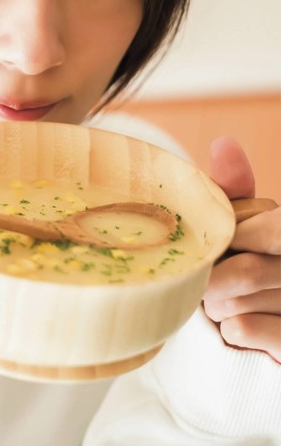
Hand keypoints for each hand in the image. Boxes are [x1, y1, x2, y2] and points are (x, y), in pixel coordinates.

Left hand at [203, 137, 280, 362]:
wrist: (265, 335)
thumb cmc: (252, 267)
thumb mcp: (246, 225)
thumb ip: (235, 191)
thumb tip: (224, 143)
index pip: (270, 230)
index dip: (235, 239)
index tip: (220, 246)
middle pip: (244, 270)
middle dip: (212, 276)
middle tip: (207, 279)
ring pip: (238, 301)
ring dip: (214, 302)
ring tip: (219, 301)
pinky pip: (244, 329)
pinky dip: (227, 327)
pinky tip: (236, 324)